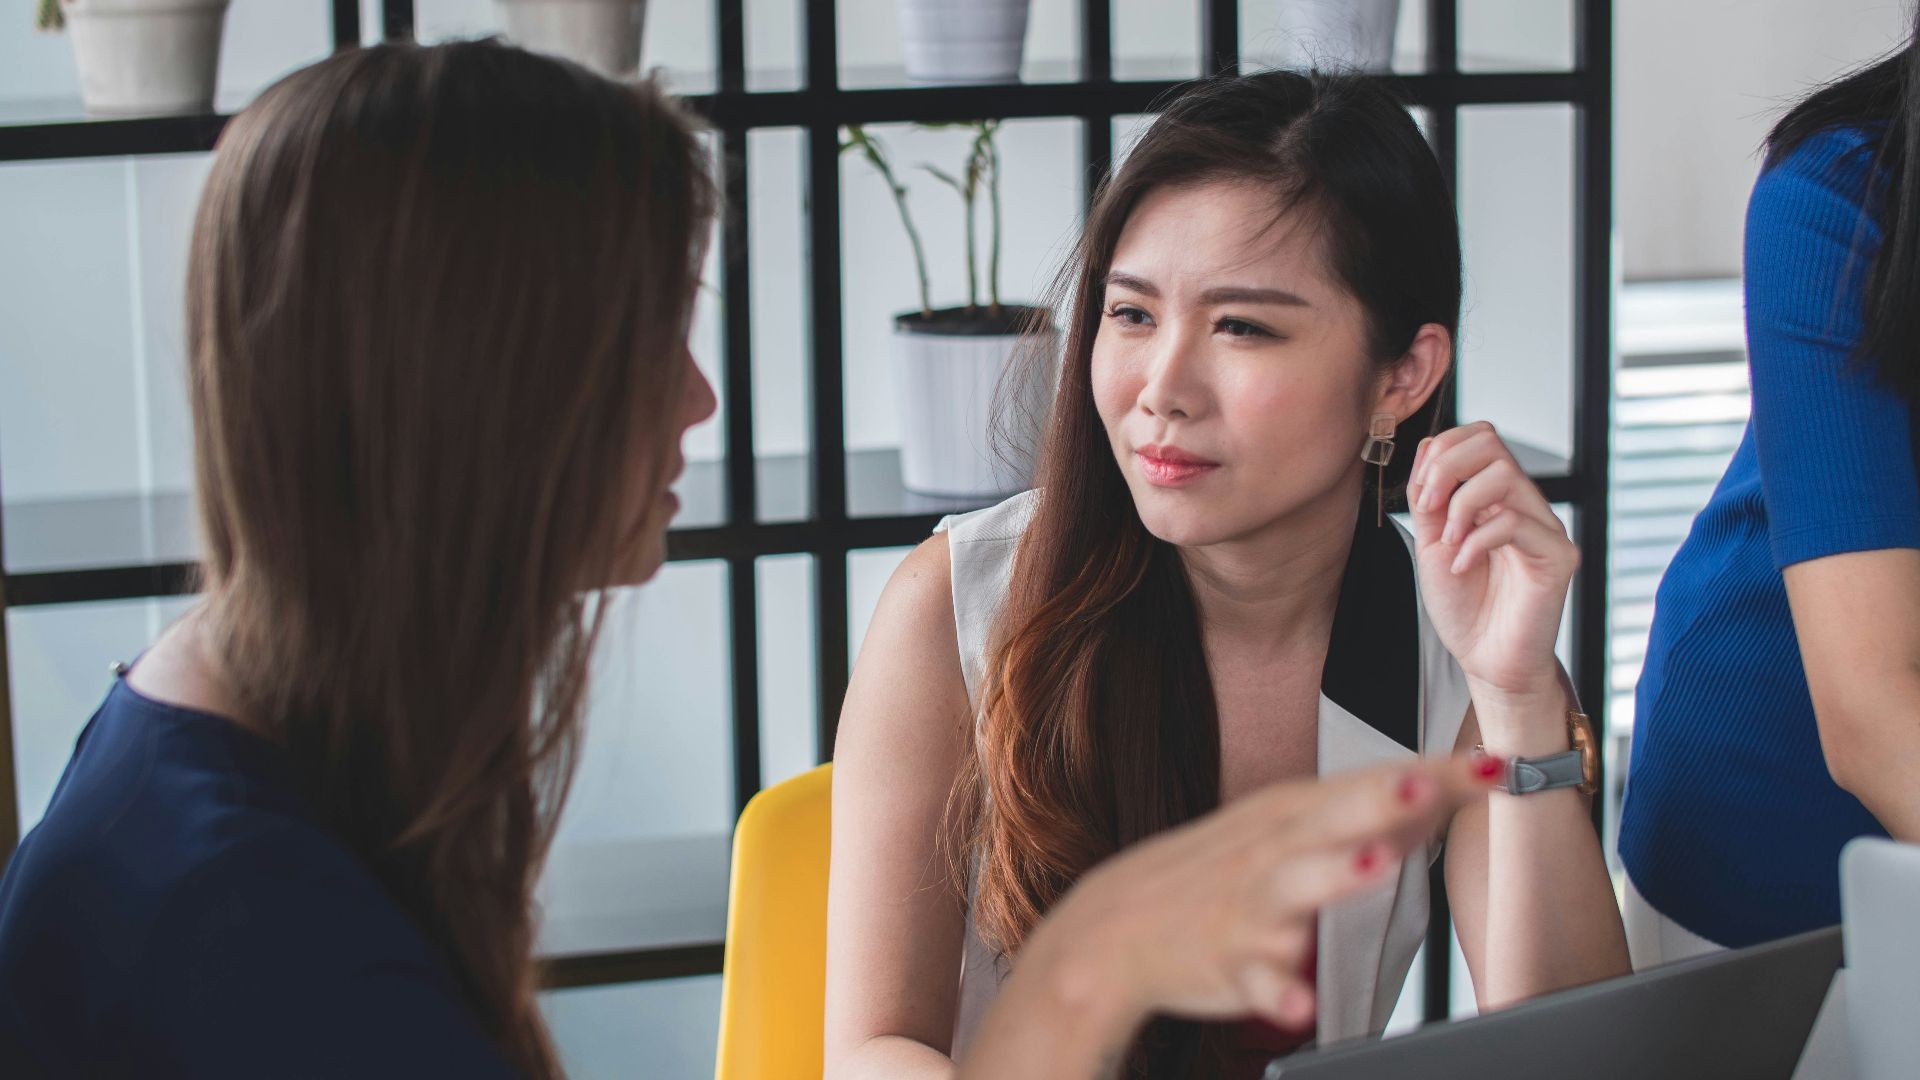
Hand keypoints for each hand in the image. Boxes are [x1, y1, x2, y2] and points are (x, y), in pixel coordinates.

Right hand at [1024, 756, 1500, 1034]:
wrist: (1116, 926)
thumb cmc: (1213, 874)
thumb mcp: (1283, 830)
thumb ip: (1362, 817)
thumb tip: (1440, 793)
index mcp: (1292, 813)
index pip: (1373, 783)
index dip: (1436, 774)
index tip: (1497, 765)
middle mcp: (1273, 849)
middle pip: (1333, 816)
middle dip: (1381, 797)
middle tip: (1429, 781)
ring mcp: (1250, 905)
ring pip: (1295, 887)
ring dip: (1335, 874)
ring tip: (1375, 864)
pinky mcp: (1228, 961)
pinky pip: (1256, 981)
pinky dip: (1276, 992)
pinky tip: (1299, 1004)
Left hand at [1404, 422, 1576, 712]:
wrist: (1486, 660)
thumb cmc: (1464, 606)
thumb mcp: (1432, 543)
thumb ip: (1431, 498)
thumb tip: (1430, 450)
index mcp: (1495, 496)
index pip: (1477, 437)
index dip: (1441, 452)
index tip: (1420, 497)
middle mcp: (1525, 503)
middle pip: (1491, 440)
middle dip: (1447, 468)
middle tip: (1429, 511)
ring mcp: (1545, 527)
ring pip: (1505, 474)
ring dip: (1461, 505)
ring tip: (1448, 543)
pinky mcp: (1558, 556)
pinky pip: (1516, 522)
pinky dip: (1476, 541)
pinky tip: (1462, 567)